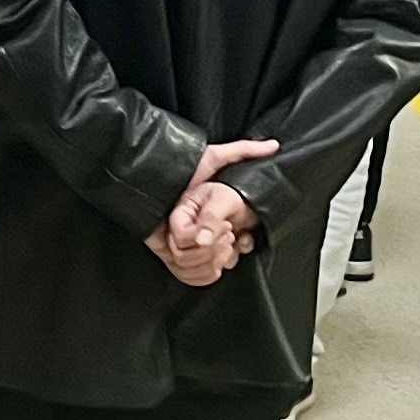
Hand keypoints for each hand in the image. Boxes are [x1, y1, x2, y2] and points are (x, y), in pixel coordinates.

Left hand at [150, 137, 275, 285]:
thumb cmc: (179, 165)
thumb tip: (274, 145)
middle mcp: (199, 232)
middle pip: (219, 260)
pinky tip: (185, 250)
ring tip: (199, 237)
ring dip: (203, 259)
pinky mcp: (167, 253)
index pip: (234, 245)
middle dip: (218, 250)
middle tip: (216, 233)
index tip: (232, 232)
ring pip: (203, 268)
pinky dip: (188, 270)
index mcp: (211, 216)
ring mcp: (183, 245)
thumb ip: (242, 151)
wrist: (145, 176)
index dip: (235, 245)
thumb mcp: (213, 157)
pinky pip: (183, 273)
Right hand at [154, 184, 258, 284]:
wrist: (241, 205)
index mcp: (179, 216)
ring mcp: (184, 250)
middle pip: (180, 258)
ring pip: (187, 272)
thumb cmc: (229, 196)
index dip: (201, 238)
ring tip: (229, 246)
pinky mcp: (194, 263)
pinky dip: (214, 274)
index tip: (225, 227)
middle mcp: (176, 234)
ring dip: (214, 263)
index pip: (179, 238)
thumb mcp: (224, 199)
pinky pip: (196, 279)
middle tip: (229, 236)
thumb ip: (212, 218)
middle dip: (211, 251)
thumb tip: (201, 240)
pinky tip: (226, 259)